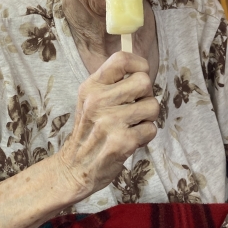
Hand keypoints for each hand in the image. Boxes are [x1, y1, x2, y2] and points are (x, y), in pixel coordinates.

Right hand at [57, 51, 158, 198]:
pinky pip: (151, 129)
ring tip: (131, 125)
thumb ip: (111, 83)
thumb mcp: (90, 100)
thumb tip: (143, 68)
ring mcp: (110, 122)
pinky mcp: (122, 142)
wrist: (75, 168)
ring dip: (147, 118)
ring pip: (153, 106)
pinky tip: (130, 140)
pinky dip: (145, 136)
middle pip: (144, 81)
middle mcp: (98, 101)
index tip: (139, 76)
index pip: (121, 59)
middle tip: (134, 108)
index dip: (139, 65)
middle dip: (146, 96)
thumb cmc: (89, 131)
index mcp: (91, 87)